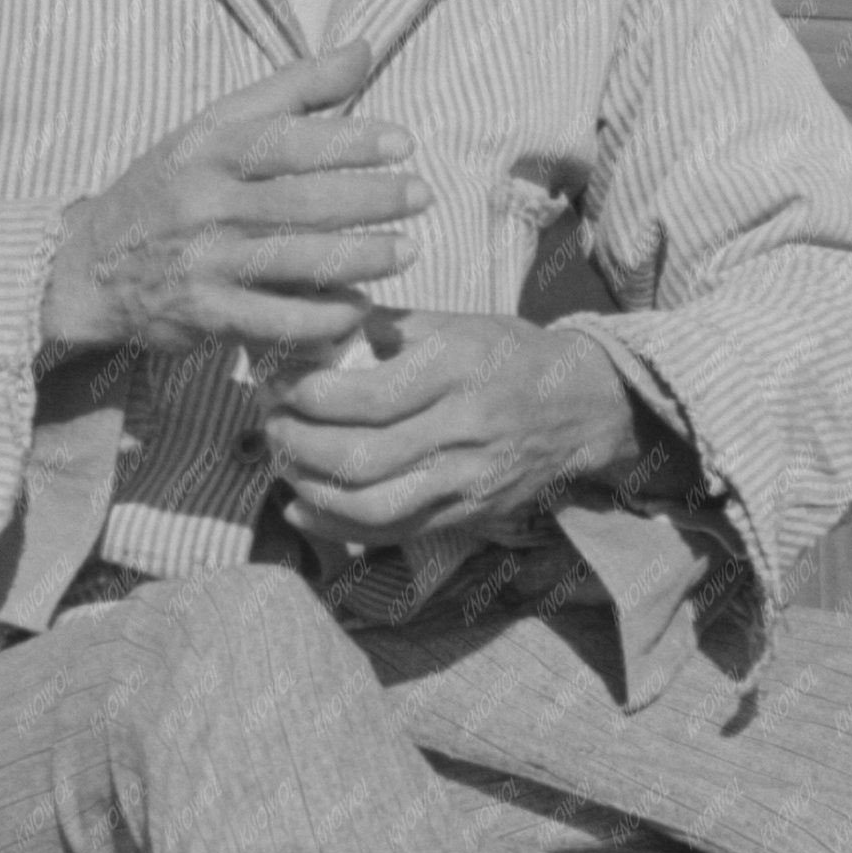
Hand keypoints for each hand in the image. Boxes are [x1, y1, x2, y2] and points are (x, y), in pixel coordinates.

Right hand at [42, 39, 430, 356]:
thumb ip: (293, 90)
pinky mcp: (204, 315)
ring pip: (294, 261)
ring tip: (409, 252)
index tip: (403, 143)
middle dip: (370, 199)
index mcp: (209, 149)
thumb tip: (364, 49)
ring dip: (359, 258)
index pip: (286, 140)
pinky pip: (274, 320)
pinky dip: (320, 316)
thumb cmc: (170, 188)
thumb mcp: (216, 127)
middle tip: (422, 195)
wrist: (90, 267)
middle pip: (300, 202)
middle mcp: (205, 203)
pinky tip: (359, 305)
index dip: (349, 140)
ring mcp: (204, 262)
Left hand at [262, 311, 645, 549]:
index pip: (367, 397)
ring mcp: (468, 478)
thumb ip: (387, 328)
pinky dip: (338, 525)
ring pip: (373, 504)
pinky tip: (301, 509)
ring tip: (283, 464)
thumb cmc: (508, 355)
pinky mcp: (467, 513)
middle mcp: (465, 427)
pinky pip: (393, 531)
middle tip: (270, 425)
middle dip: (300, 445)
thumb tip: (314, 322)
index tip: (275, 383)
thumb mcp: (456, 323)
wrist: (581, 406)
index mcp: (458, 368)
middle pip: (362, 457)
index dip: (308, 397)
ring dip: (312, 491)